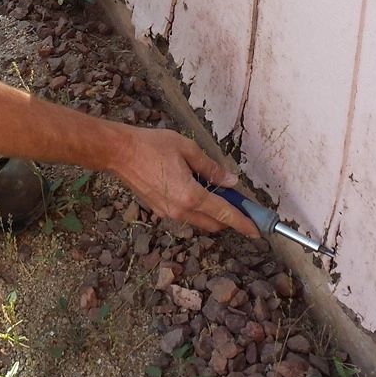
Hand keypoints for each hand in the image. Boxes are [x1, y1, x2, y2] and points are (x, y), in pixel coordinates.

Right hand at [108, 127, 260, 238]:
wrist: (118, 152)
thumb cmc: (151, 146)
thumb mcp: (187, 149)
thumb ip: (211, 168)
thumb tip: (231, 182)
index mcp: (191, 195)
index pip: (225, 215)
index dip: (243, 223)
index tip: (257, 230)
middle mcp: (180, 210)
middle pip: (214, 224)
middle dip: (229, 218)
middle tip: (237, 201)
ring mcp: (167, 213)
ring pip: (199, 222)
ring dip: (211, 213)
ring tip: (214, 191)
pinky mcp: (158, 210)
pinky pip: (184, 216)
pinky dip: (195, 209)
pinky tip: (193, 189)